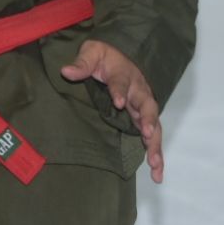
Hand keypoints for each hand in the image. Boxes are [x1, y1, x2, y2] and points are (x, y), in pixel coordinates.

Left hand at [60, 38, 165, 182]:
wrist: (122, 56)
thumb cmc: (105, 56)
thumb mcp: (92, 52)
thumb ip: (82, 63)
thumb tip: (66, 71)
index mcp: (123, 74)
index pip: (121, 82)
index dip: (119, 91)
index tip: (117, 102)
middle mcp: (137, 91)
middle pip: (147, 105)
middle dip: (148, 120)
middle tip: (147, 134)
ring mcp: (142, 107)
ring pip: (154, 125)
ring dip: (155, 144)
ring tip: (155, 164)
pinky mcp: (143, 119)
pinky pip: (152, 137)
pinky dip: (156, 153)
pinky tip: (157, 172)